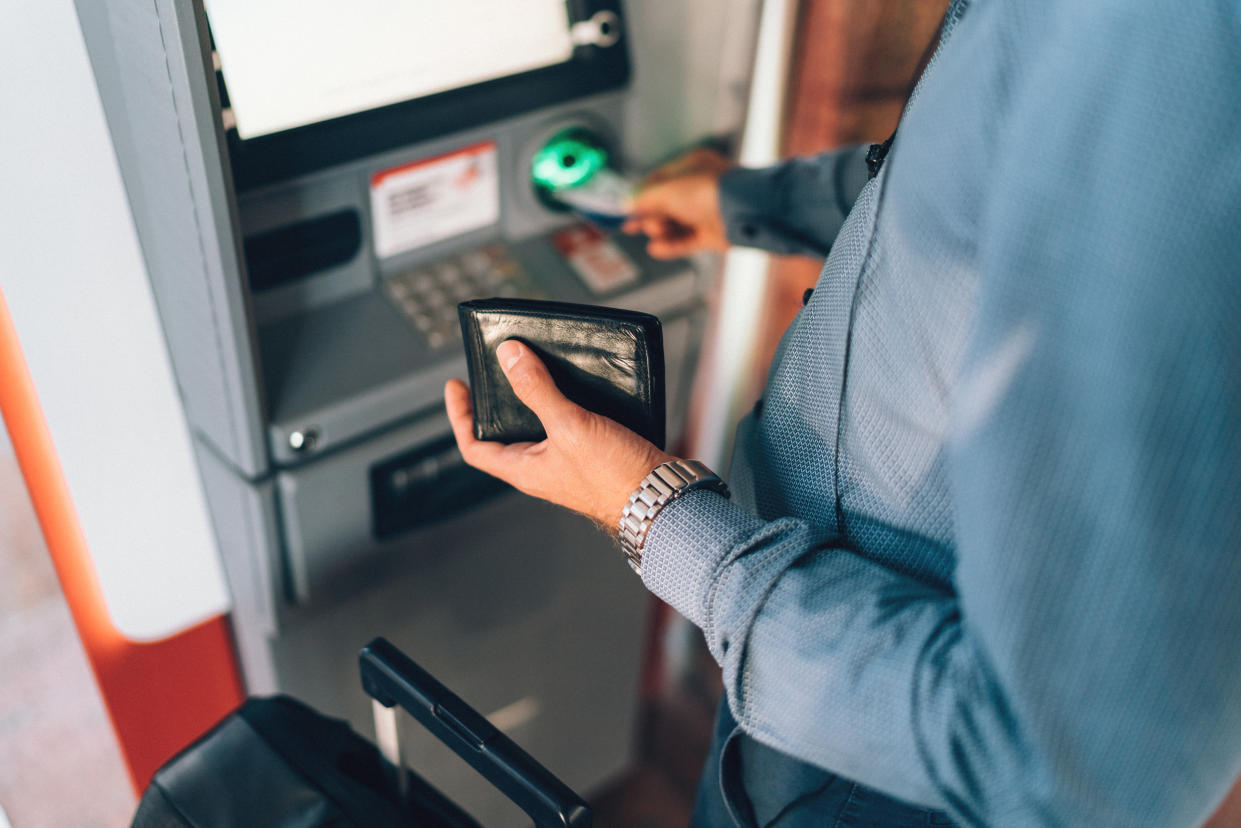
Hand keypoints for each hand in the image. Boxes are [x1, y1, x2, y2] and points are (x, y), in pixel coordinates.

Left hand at [445, 340, 674, 526]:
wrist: (663, 497)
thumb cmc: (615, 477)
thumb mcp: (570, 427)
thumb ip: (537, 390)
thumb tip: (509, 356)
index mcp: (525, 469)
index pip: (475, 447)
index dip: (459, 416)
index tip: (456, 385)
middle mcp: (543, 467)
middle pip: (507, 432)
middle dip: (500, 399)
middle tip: (498, 367)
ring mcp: (569, 461)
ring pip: (541, 424)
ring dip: (536, 395)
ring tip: (536, 364)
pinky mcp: (595, 452)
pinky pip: (571, 422)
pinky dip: (569, 399)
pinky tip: (579, 380)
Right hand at [622, 148, 732, 258]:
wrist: (742, 211)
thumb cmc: (710, 190)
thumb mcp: (668, 190)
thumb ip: (645, 198)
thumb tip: (627, 204)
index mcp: (691, 167)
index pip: (658, 181)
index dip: (641, 196)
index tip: (626, 210)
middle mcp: (699, 188)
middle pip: (664, 205)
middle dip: (652, 216)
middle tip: (640, 224)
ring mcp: (706, 212)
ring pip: (674, 224)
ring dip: (661, 231)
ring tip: (658, 234)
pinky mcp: (712, 234)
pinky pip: (686, 241)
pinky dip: (671, 246)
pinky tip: (656, 248)